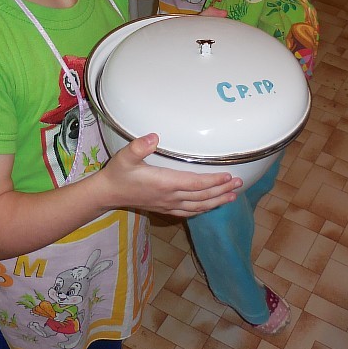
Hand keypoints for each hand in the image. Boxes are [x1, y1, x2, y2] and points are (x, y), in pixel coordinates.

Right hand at [102, 134, 241, 217]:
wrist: (108, 193)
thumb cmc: (118, 173)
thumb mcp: (125, 157)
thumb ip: (138, 147)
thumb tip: (154, 137)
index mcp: (165, 183)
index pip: (196, 183)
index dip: (214, 181)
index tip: (230, 176)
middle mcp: (170, 196)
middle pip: (202, 196)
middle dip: (222, 190)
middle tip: (240, 184)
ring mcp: (168, 204)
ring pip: (198, 206)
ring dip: (216, 201)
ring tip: (232, 196)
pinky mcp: (165, 208)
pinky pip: (189, 212)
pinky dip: (203, 209)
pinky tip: (210, 206)